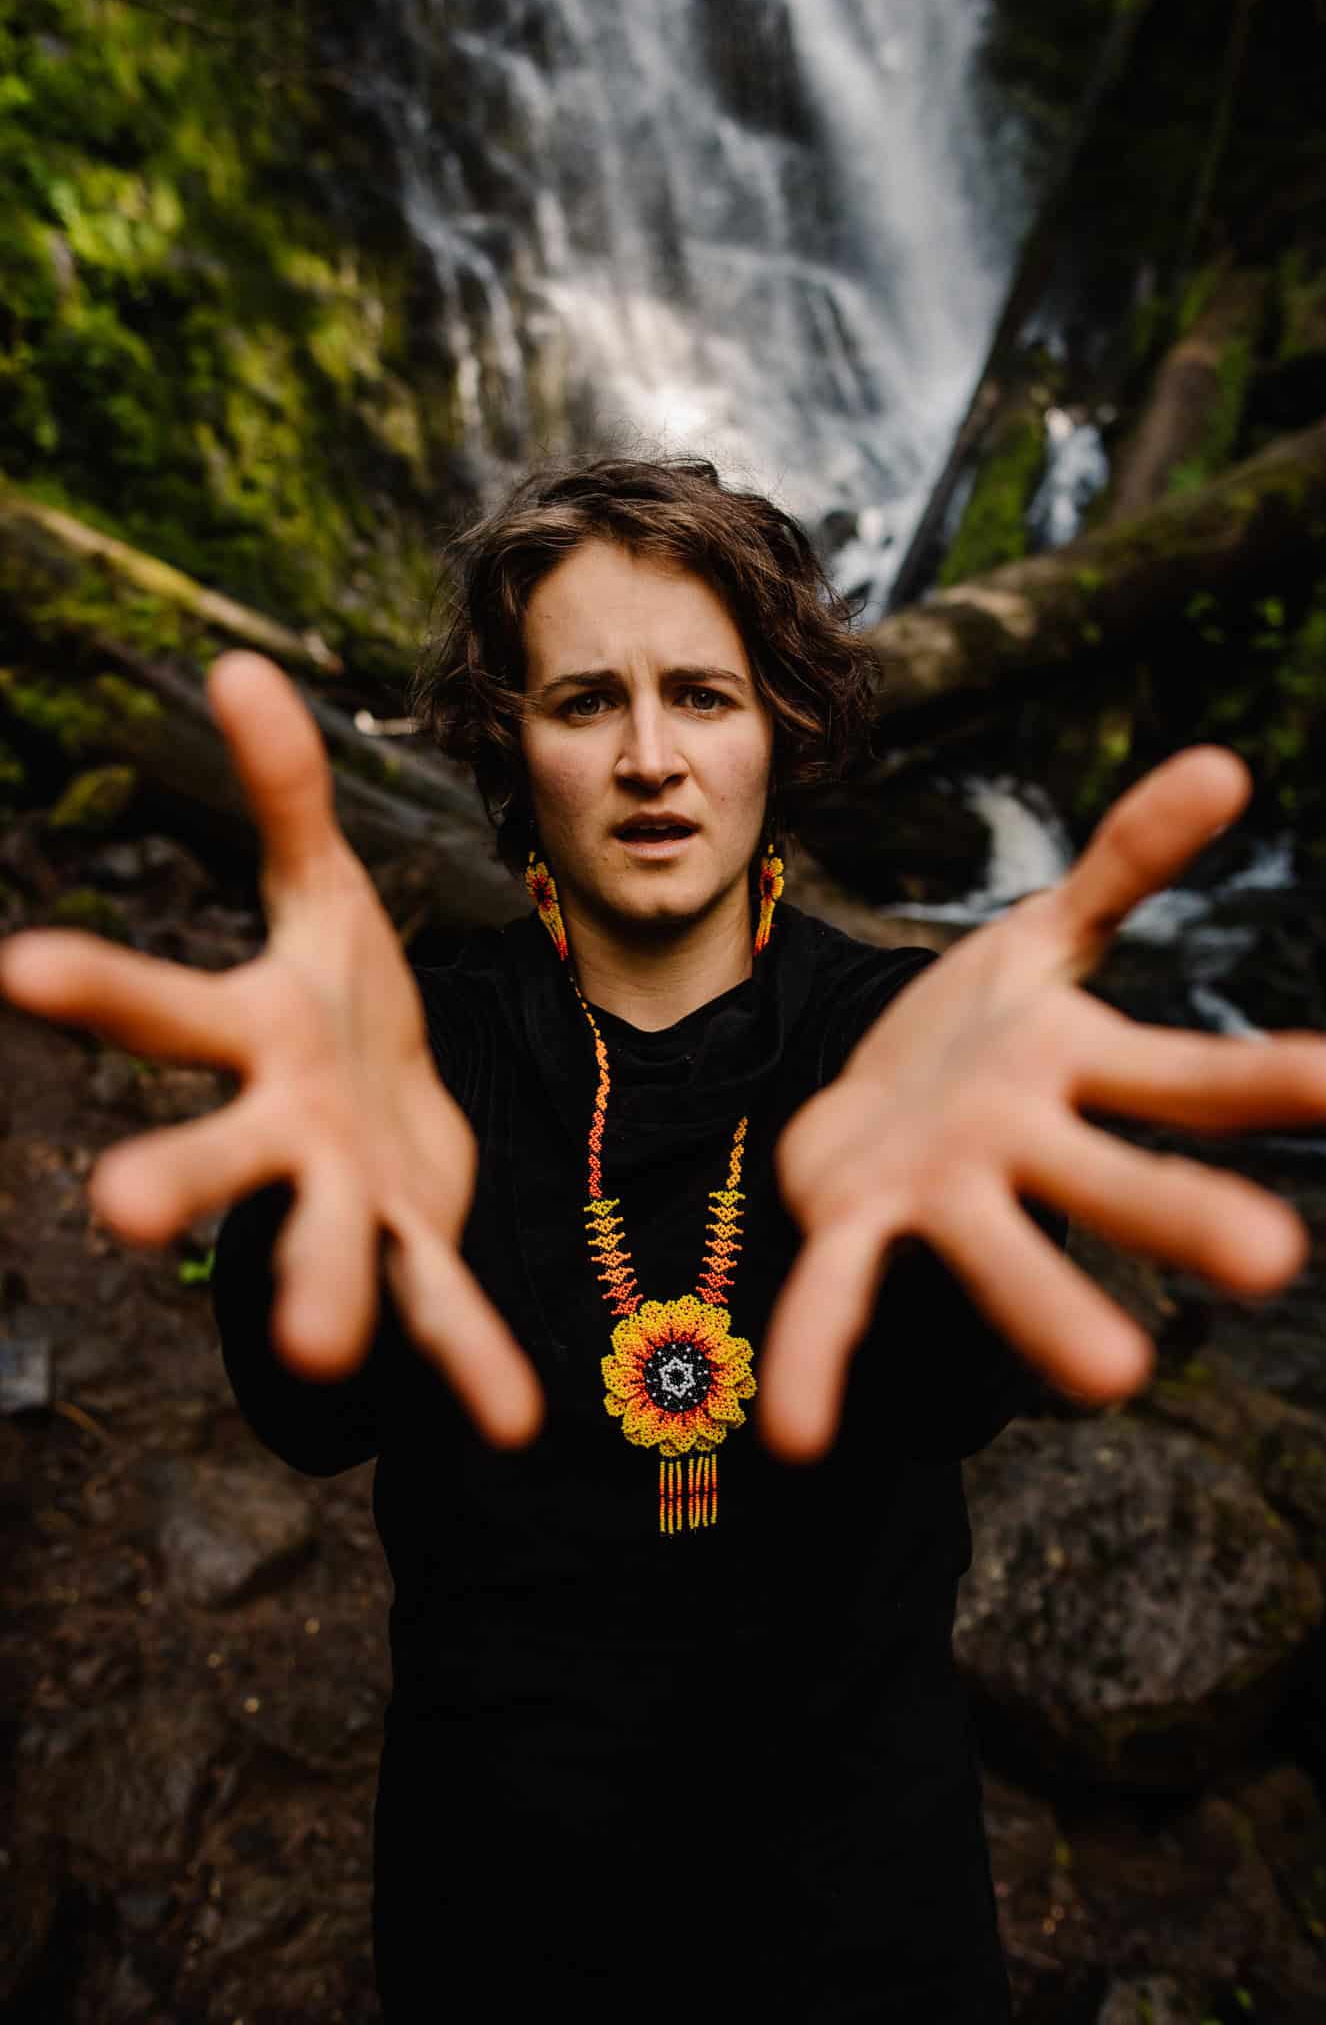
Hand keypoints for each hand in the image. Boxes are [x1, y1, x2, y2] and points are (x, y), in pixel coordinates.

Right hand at [0, 652, 541, 1445]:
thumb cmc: (335, 997)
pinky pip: (440, 1308)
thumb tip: (240, 662)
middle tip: (121, 1208)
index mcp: (252, 1032)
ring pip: (322, 1244)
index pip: (164, 1003)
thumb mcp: (323, 893)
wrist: (391, 1108)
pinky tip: (514, 1425)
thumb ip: (286, 796)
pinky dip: (469, 1363)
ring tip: (317, 1348)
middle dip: (179, 1175)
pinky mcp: (410, 1248)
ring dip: (318, 1291)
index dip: (98, 984)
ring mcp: (342, 1197)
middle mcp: (279, 1127)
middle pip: (221, 1150)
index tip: (17, 966)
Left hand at [763, 746, 1325, 1459]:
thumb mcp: (1046, 934)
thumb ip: (1126, 864)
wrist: (872, 1094)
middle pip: (1108, 1175)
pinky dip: (815, 1354)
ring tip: (1108, 1379)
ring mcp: (941, 1192)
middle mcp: (1022, 1143)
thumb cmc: (983, 1028)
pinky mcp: (853, 1223)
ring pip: (997, 1248)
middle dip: (1180, 1210)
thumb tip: (1225, 766)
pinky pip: (834, 1295)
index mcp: (1074, 1065)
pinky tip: (795, 1433)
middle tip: (1273, 1259)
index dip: (1270, 1076)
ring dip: (1045, 1306)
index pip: (1186, 1073)